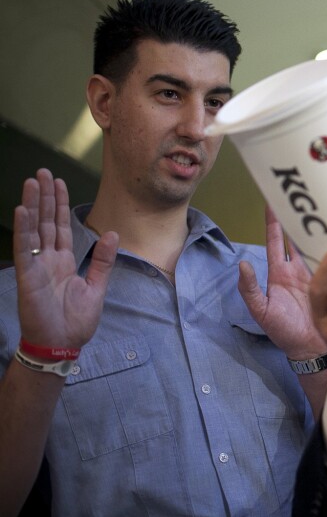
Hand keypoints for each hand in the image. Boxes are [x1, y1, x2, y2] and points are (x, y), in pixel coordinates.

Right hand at [13, 169, 117, 348]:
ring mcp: (36, 266)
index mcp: (63, 261)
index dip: (59, 205)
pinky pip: (25, 250)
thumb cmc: (76, 321)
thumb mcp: (97, 286)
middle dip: (44, 197)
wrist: (63, 344)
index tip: (59, 183)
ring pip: (34, 229)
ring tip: (32, 182)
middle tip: (43, 172)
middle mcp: (48, 259)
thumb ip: (103, 260)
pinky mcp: (28, 277)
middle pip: (45, 221)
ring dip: (33, 205)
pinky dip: (24, 230)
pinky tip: (23, 211)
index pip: (60, 226)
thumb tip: (113, 233)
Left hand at [238, 206, 326, 358]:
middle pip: (299, 237)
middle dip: (301, 217)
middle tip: (305, 195)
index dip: (273, 221)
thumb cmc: (284, 332)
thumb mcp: (262, 312)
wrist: (312, 350)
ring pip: (319, 245)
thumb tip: (242, 264)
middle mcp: (300, 269)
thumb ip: (250, 290)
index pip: (275, 240)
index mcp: (281, 273)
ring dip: (322, 229)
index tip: (273, 200)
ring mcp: (320, 273)